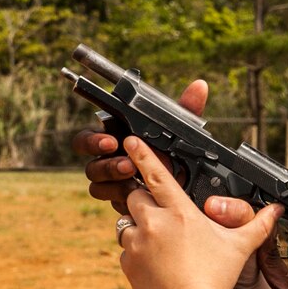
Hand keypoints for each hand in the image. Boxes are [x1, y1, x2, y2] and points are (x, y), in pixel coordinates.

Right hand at [72, 79, 208, 213]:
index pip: (88, 138)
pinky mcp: (118, 201)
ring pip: (96, 185)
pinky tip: (138, 197)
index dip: (93, 141)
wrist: (185, 184)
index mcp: (114, 140)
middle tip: (128, 165)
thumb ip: (186, 110)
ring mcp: (111, 183)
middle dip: (106, 165)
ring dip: (115, 184)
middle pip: (90, 165)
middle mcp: (107, 161)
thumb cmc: (174, 151)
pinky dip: (122, 200)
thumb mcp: (181, 131)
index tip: (112, 142)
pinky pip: (111, 202)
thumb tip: (199, 86)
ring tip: (136, 181)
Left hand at [117, 136, 282, 288]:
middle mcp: (154, 223)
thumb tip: (278, 210)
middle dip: (144, 197)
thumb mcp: (241, 247)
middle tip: (160, 212)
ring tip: (162, 245)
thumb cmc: (217, 279)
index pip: (157, 174)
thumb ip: (258, 225)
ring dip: (140, 227)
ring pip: (128, 223)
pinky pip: (128, 250)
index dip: (142, 154)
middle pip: (135, 195)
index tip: (129, 140)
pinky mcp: (128, 264)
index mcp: (180, 213)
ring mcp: (137, 244)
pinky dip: (138, 253)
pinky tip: (157, 266)